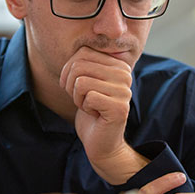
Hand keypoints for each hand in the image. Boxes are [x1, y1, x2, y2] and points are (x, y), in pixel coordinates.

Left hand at [60, 46, 146, 183]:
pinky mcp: (119, 107)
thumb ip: (84, 63)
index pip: (82, 53)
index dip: (69, 71)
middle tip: (83, 99)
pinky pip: (87, 97)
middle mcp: (125, 75)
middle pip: (79, 66)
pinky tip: (95, 114)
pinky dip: (84, 107)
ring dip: (77, 98)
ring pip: (80, 81)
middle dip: (71, 86)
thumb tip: (76, 50)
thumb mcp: (85, 81)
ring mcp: (124, 91)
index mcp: (119, 65)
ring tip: (90, 106)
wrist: (102, 142)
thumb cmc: (91, 111)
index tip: (79, 88)